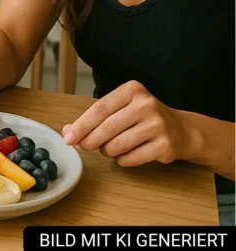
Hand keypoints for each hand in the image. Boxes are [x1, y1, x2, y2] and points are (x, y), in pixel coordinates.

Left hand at [63, 80, 187, 166]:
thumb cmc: (142, 118)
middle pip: (107, 128)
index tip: (68, 137)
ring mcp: (158, 125)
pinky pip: (131, 158)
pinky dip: (122, 160)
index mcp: (132, 90)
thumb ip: (94, 118)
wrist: (182, 130)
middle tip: (83, 147)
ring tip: (111, 148)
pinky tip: (126, 154)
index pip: (99, 109)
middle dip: (89, 141)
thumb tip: (68, 131)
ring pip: (117, 145)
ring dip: (107, 151)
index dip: (81, 125)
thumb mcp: (120, 109)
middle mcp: (146, 105)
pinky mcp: (165, 145)